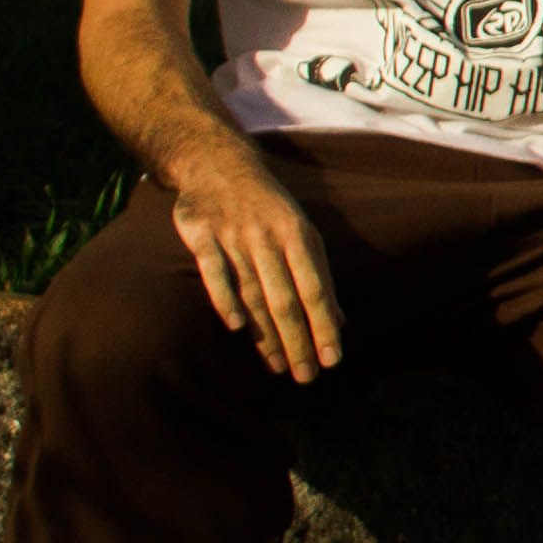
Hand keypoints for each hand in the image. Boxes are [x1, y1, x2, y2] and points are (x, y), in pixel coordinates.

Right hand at [167, 147, 341, 383]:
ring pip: (254, 292)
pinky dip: (225, 298)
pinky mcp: (202, 234)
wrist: (219, 164)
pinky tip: (237, 327)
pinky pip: (214, 271)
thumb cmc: (269, 208)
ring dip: (267, 333)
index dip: (324, 326)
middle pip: (287, 298)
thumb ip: (319, 276)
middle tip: (305, 377)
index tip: (332, 362)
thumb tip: (341, 322)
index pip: (317, 290)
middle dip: (299, 340)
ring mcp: (235, 235)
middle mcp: (269, 238)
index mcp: (299, 236)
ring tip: (278, 367)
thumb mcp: (301, 233)